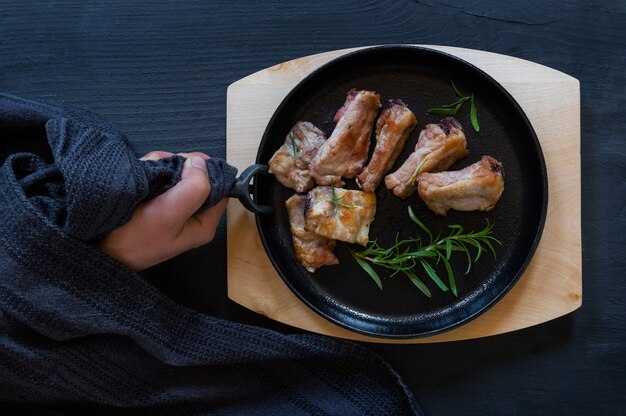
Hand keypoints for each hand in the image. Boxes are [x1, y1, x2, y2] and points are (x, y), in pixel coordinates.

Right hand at [99, 151, 228, 270]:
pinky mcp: (156, 200)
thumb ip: (192, 188)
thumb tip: (200, 163)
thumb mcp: (169, 214)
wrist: (99, 248)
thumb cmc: (134, 240)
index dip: (208, 171)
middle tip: (161, 170)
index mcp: (203, 223)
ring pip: (177, 172)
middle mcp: (191, 214)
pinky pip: (160, 175)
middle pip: (197, 176)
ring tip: (146, 176)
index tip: (188, 163)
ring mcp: (173, 206)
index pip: (220, 188)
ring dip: (161, 167)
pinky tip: (141, 177)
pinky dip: (150, 170)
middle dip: (178, 167)